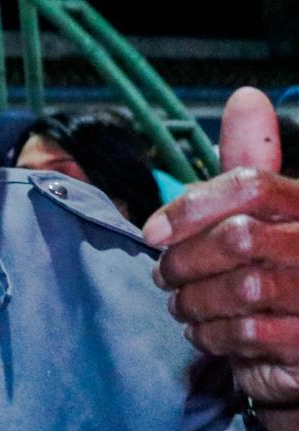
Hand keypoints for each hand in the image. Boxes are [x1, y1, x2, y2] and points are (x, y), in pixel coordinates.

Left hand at [146, 88, 298, 404]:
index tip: (151, 232)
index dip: (191, 207)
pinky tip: (206, 331)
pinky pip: (245, 332)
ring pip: (237, 288)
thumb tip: (246, 97)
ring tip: (182, 305)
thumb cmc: (280, 269)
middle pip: (235, 238)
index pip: (249, 185)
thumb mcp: (265, 211)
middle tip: (163, 276)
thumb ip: (250, 162)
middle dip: (183, 261)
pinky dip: (210, 334)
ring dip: (192, 301)